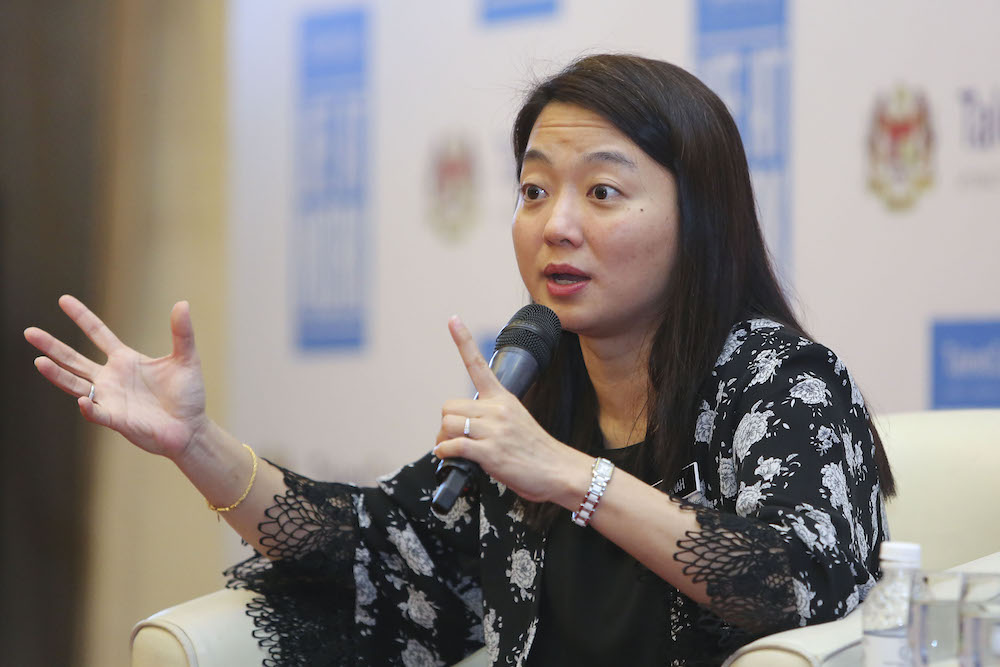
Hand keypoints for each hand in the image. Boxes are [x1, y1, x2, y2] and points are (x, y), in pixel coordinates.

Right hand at [24, 295, 208, 460]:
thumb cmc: (188, 395)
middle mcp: (111, 378)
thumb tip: (183, 303)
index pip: (98, 334)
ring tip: (39, 362)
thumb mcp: (186, 359)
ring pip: (76, 385)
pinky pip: (97, 413)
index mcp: (125, 360)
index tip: (63, 299)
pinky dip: (89, 407)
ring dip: (58, 375)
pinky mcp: (117, 419)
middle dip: (52, 346)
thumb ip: (182, 333)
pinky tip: (82, 400)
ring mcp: (110, 398)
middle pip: (74, 359)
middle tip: (29, 332)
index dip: (82, 317)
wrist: (191, 428)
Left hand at [434, 315, 587, 502]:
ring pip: (448, 424)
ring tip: (454, 450)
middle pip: (449, 405)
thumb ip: (492, 417)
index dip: (463, 340)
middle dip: (446, 423)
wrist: (559, 471)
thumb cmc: (537, 451)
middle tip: (452, 437)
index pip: (478, 364)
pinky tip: (450, 458)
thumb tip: (466, 425)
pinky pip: (454, 445)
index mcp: (503, 398)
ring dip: (444, 439)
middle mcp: (498, 410)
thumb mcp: (516, 421)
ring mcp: (495, 431)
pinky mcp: (491, 452)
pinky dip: (445, 453)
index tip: (453, 319)